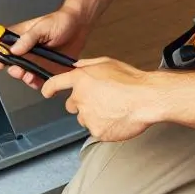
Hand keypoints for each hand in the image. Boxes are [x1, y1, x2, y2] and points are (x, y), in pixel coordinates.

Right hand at [0, 7, 90, 88]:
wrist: (80, 26)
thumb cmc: (61, 21)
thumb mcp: (43, 26)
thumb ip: (28, 38)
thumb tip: (13, 49)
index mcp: (20, 36)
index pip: (1, 45)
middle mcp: (26, 49)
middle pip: (11, 63)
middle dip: (12, 69)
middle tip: (18, 70)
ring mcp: (36, 60)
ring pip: (24, 73)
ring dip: (24, 77)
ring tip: (29, 77)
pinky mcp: (47, 68)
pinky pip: (38, 79)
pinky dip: (36, 83)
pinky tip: (39, 81)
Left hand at [41, 57, 158, 142]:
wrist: (147, 99)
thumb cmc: (132, 80)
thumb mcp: (108, 62)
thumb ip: (88, 65)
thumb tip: (77, 66)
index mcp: (81, 79)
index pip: (55, 83)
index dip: (49, 88)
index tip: (47, 92)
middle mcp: (80, 98)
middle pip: (71, 105)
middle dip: (82, 104)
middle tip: (101, 101)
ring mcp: (88, 116)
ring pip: (84, 119)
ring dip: (94, 116)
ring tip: (113, 109)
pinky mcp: (96, 131)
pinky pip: (96, 130)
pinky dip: (104, 127)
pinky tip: (117, 118)